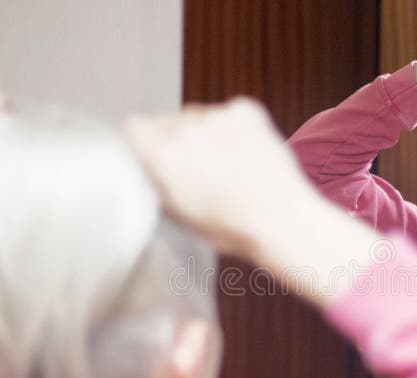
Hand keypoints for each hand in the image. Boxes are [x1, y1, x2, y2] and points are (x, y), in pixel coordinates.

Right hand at [125, 99, 382, 305]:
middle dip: (175, 140)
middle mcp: (186, 128)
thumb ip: (156, 182)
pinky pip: (227, 112)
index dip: (144, 144)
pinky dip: (233, 128)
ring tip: (226, 165)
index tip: (155, 157)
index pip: (134, 127)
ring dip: (204, 132)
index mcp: (163, 155)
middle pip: (166, 121)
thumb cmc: (232, 228)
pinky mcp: (245, 110)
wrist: (282, 221)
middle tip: (197, 169)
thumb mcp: (177, 215)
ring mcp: (217, 116)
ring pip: (197, 115)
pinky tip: (245, 155)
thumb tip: (148, 166)